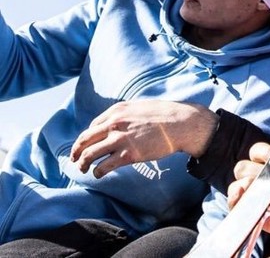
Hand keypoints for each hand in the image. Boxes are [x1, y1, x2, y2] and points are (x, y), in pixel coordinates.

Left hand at [71, 100, 217, 177]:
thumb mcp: (140, 107)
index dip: (87, 138)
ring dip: (82, 163)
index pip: (92, 126)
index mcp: (117, 111)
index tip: (87, 145)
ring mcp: (120, 140)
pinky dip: (97, 172)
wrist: (181, 123)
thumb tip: (119, 123)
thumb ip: (126, 114)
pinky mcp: (128, 155)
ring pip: (89, 154)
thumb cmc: (165, 115)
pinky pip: (104, 166)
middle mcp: (114, 124)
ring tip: (82, 169)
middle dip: (76, 151)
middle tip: (74, 158)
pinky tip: (98, 174)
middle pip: (85, 140)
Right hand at [229, 143, 269, 237]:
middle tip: (269, 178)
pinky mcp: (253, 210)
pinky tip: (243, 199)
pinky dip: (236, 201)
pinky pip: (236, 205)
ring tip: (260, 190)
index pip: (256, 151)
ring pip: (236, 186)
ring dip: (244, 187)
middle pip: (243, 168)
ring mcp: (255, 193)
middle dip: (253, 171)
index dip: (262, 153)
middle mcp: (260, 175)